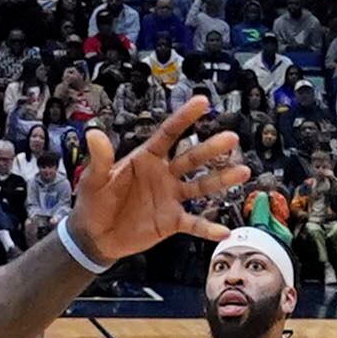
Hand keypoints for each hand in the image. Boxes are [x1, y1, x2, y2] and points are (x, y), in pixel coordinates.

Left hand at [64, 98, 239, 262]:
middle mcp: (164, 174)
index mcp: (146, 158)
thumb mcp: (94, 178)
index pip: (169, 134)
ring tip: (243, 172)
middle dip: (212, 148)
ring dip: (221, 180)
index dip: (185, 118)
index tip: (203, 102)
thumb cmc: (94, 201)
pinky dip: (208, 228)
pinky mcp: (172, 221)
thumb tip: (93, 133)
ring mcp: (170, 197)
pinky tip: (224, 230)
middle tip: (231, 138)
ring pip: (200, 186)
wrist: (94, 235)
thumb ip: (100, 158)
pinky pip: (194, 223)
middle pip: (192, 158)